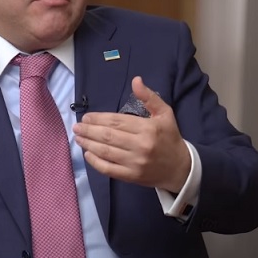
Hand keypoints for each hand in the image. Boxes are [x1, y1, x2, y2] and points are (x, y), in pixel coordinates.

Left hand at [73, 76, 190, 192]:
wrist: (180, 168)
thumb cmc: (170, 138)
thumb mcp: (164, 113)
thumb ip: (149, 97)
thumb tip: (136, 80)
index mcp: (148, 128)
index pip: (117, 121)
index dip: (99, 119)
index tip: (86, 117)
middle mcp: (140, 145)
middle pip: (108, 136)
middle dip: (89, 130)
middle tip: (77, 127)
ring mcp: (135, 163)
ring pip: (106, 151)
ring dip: (88, 144)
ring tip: (78, 137)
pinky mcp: (131, 177)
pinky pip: (108, 169)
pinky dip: (95, 162)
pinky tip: (87, 154)